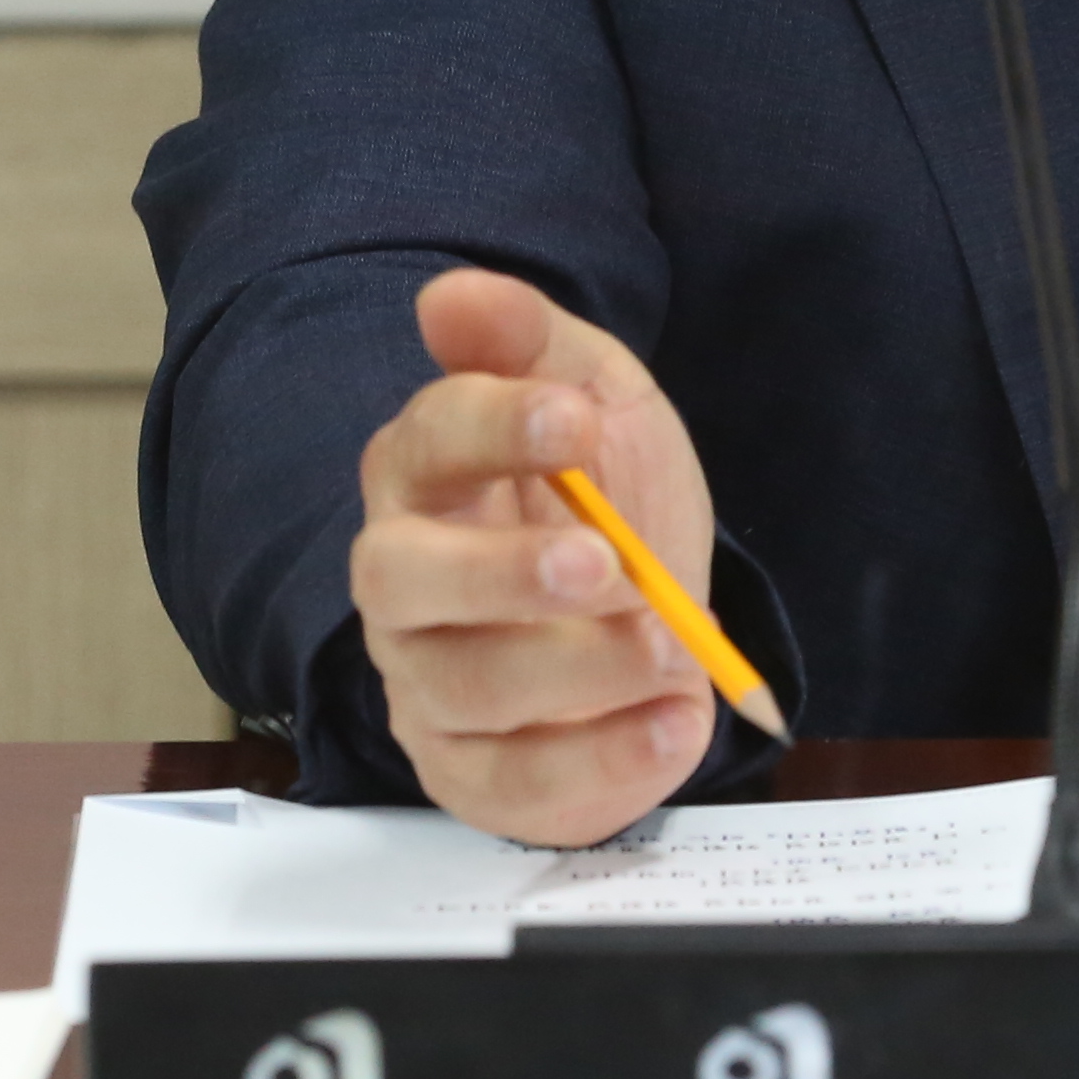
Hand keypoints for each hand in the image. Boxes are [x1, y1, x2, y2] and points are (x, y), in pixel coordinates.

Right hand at [350, 268, 726, 844]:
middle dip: (503, 573)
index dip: (492, 425)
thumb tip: (451, 294)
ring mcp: (426, 685)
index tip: (578, 420)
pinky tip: (678, 719)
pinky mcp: (470, 773)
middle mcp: (402, 583)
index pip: (425, 441)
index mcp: (426, 474)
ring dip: (577, 671)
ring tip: (671, 648)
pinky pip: (513, 784)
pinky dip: (604, 760)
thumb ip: (532, 342)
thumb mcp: (595, 396)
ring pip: (463, 689)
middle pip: (400, 580)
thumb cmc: (607, 497)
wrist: (655, 620)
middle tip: (610, 564)